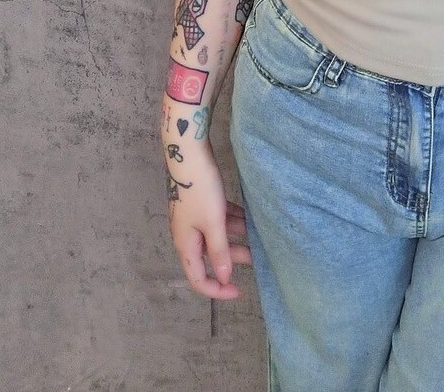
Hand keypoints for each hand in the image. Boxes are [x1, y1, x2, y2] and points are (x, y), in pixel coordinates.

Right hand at [167, 147, 252, 298]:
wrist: (188, 153)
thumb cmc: (199, 189)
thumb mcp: (212, 222)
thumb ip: (219, 251)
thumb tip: (224, 278)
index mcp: (185, 244)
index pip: (198, 278)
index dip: (217, 289)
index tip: (238, 290)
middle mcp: (188, 234)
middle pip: (211, 256)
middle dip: (234, 259)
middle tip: (258, 257)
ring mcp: (195, 217)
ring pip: (218, 236)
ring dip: (236, 238)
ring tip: (258, 236)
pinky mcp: (203, 202)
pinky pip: (219, 219)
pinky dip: (233, 221)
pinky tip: (249, 218)